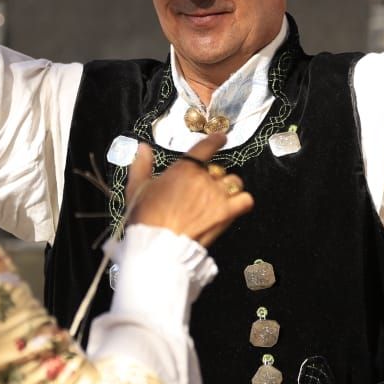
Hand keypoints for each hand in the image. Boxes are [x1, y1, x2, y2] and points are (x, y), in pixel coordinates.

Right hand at [124, 134, 252, 247]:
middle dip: (214, 176)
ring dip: (230, 187)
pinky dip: (242, 201)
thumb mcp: (137, 188)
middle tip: (204, 187)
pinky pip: (246, 200)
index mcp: (184, 168)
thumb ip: (142, 165)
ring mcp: (217, 196)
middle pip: (219, 169)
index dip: (216, 140)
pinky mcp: (226, 213)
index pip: (206, 146)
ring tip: (220, 196)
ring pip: (234, 182)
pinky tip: (235, 205)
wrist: (158, 246)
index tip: (221, 137)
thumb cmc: (146, 218)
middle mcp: (204, 179)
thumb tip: (143, 149)